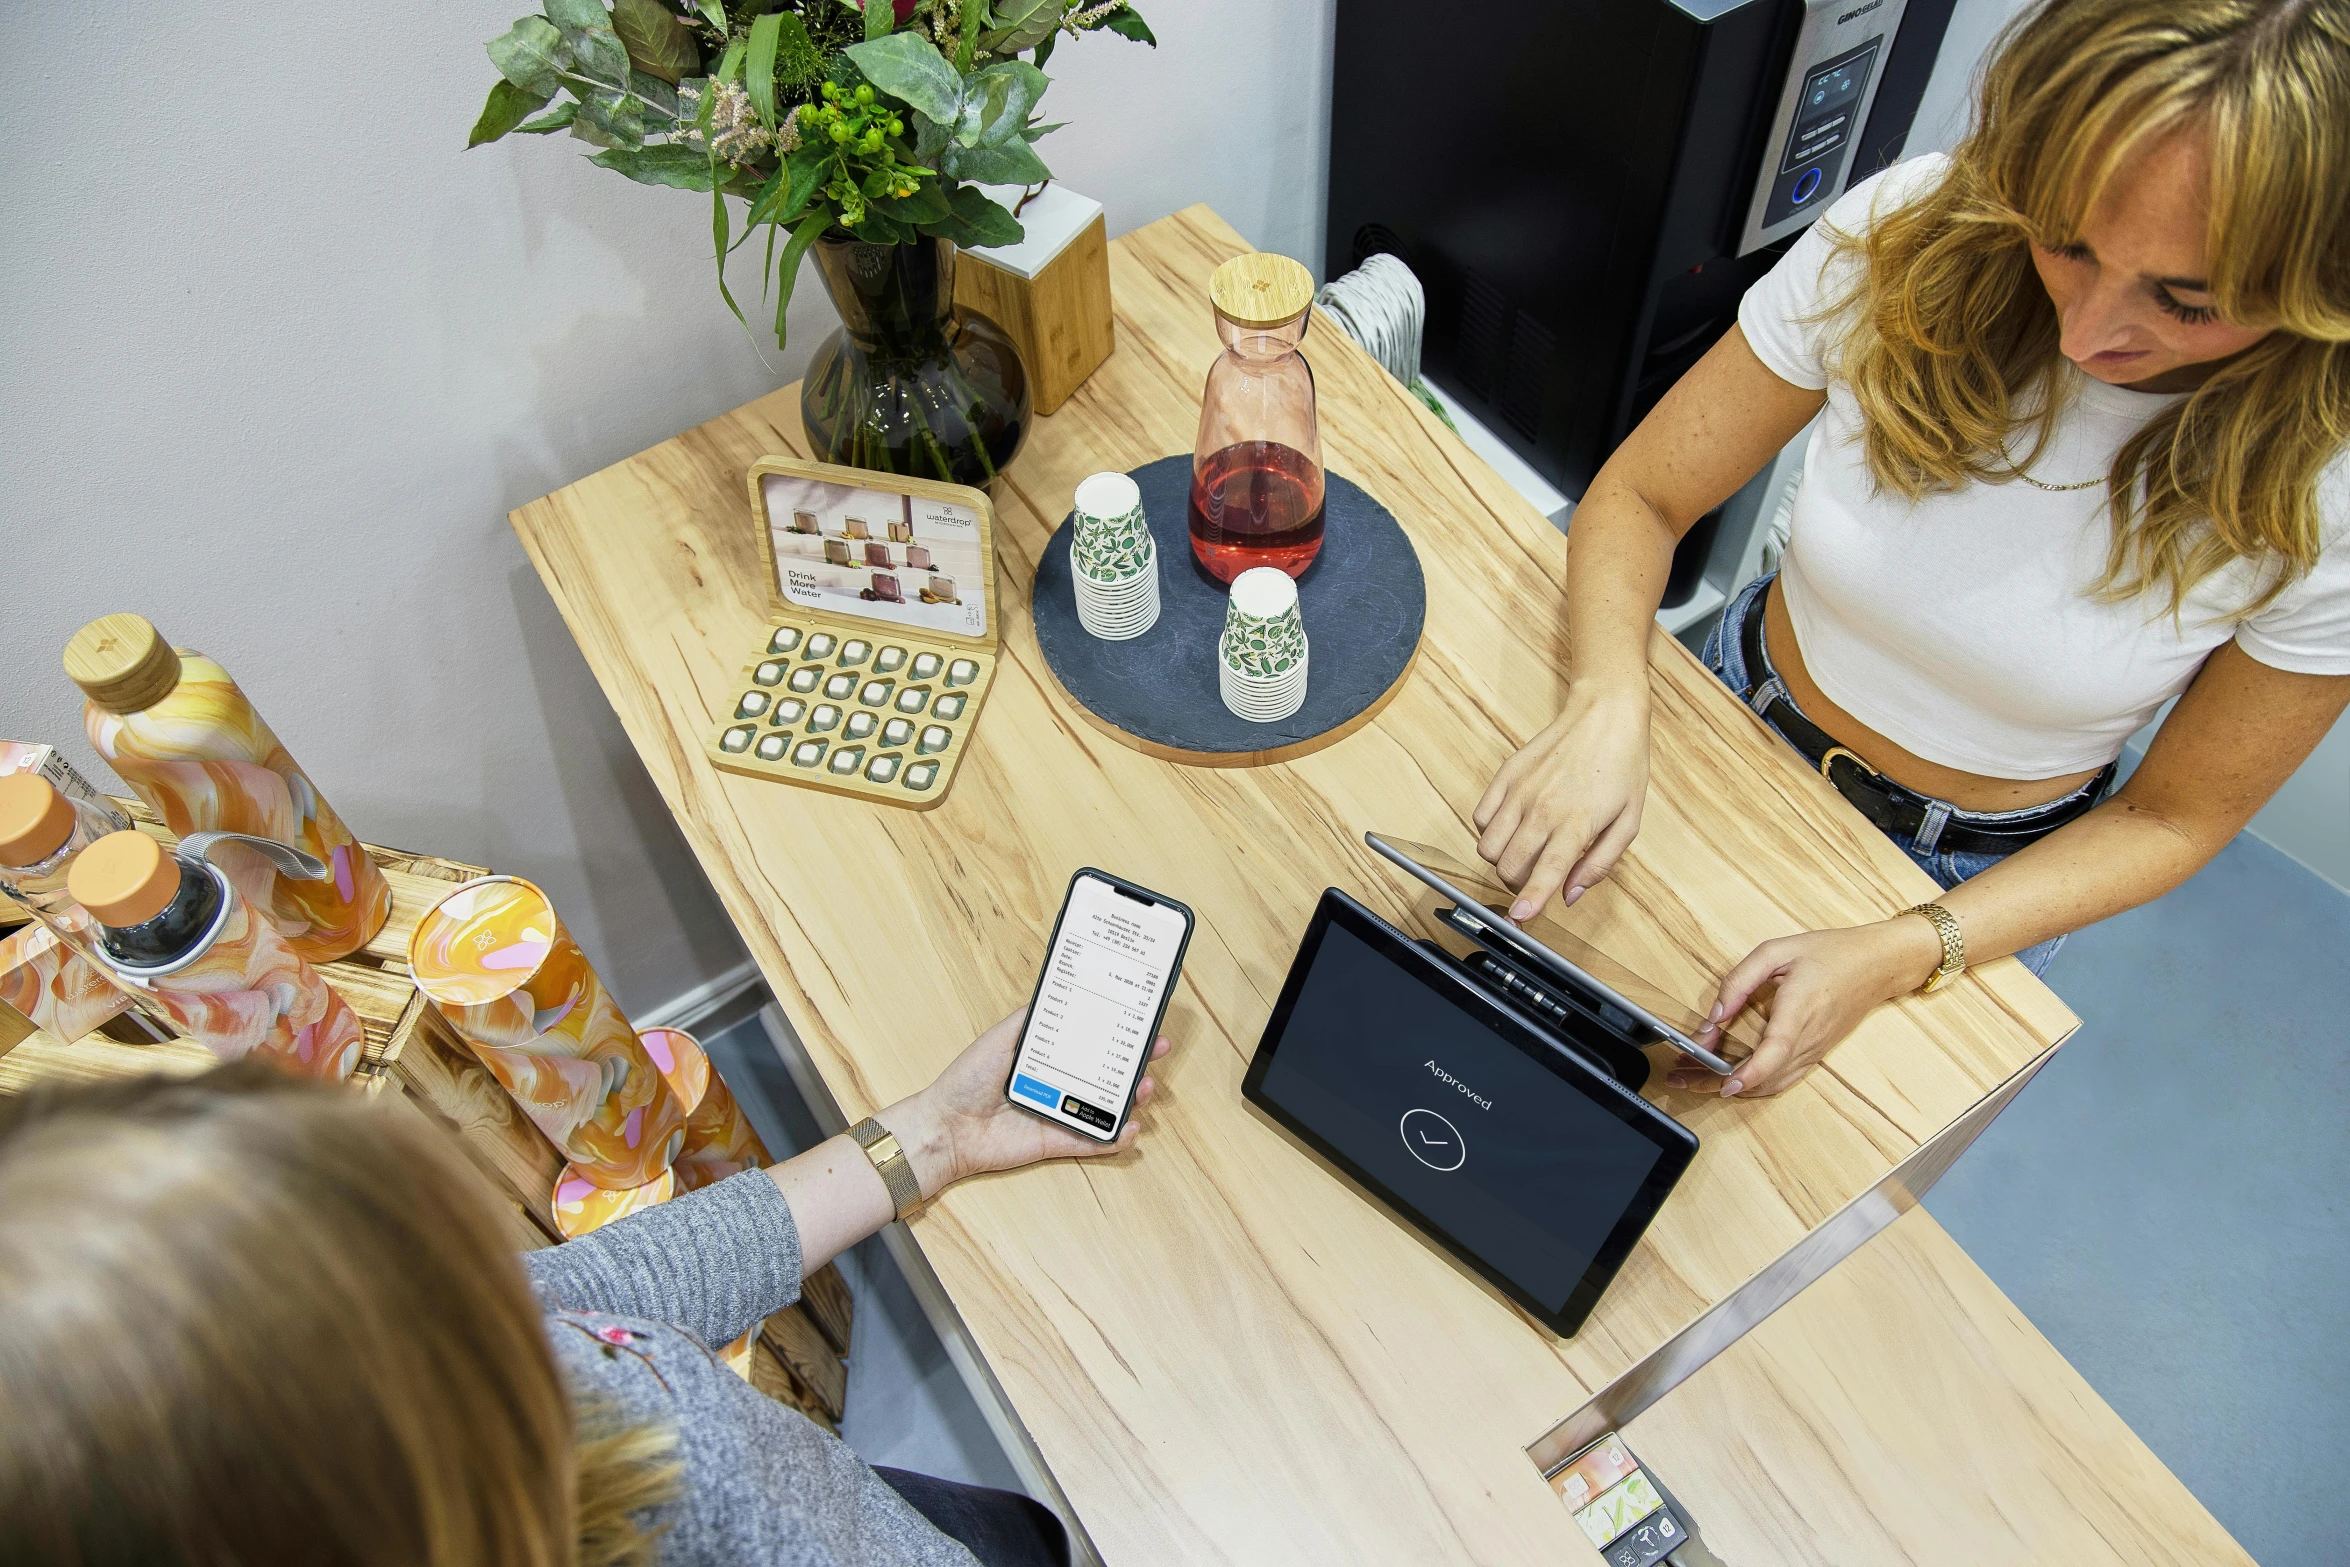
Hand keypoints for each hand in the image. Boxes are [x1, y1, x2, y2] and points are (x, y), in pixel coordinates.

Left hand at [878, 1009, 1170, 1196]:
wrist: (947, 1126)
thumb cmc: (966, 1080)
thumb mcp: (999, 1038)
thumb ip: (1028, 1020)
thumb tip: (1056, 992)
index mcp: (1044, 1058)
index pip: (1088, 1043)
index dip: (1115, 1033)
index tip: (1139, 1022)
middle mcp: (1056, 1084)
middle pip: (1104, 1074)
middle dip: (1133, 1063)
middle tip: (1155, 1052)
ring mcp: (1059, 1114)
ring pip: (1105, 1107)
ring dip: (1131, 1099)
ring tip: (1144, 1088)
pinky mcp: (1056, 1142)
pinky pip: (1092, 1142)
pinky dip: (1114, 1138)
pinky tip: (1131, 1128)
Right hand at [1473, 681, 1651, 921]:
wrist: (1604, 714)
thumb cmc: (1622, 767)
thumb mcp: (1629, 821)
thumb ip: (1600, 863)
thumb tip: (1572, 894)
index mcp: (1576, 822)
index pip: (1544, 872)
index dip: (1529, 901)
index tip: (1518, 919)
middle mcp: (1541, 807)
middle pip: (1508, 866)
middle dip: (1518, 884)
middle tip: (1536, 877)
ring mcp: (1519, 790)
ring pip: (1488, 847)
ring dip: (1502, 861)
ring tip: (1525, 851)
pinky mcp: (1505, 775)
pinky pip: (1480, 819)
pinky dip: (1490, 833)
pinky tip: (1513, 827)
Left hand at [1669, 918, 1941, 1097]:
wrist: (1878, 965)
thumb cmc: (1831, 953)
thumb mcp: (1778, 950)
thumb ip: (1740, 980)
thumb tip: (1715, 1014)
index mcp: (1800, 1008)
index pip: (1775, 1051)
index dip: (1750, 1073)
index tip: (1725, 1084)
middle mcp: (1809, 1037)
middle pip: (1764, 1076)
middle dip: (1717, 1083)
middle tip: (1679, 1077)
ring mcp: (1814, 1050)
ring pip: (1771, 1084)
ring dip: (1731, 1087)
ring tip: (1693, 1079)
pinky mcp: (1815, 1054)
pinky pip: (1783, 1080)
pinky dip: (1753, 1085)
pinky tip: (1728, 1079)